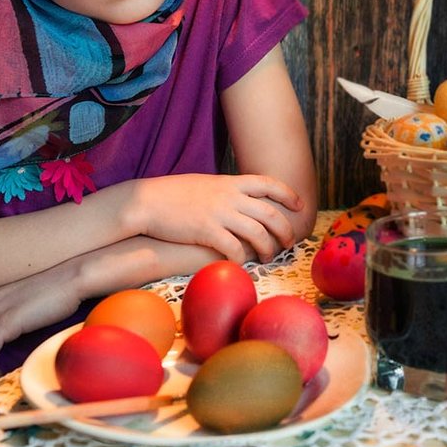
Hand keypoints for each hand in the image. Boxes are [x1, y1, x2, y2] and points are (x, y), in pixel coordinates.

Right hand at [127, 173, 302, 262]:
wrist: (147, 200)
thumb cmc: (173, 194)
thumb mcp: (205, 184)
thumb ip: (226, 190)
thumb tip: (240, 198)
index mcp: (231, 182)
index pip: (269, 183)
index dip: (288, 194)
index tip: (299, 206)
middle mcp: (230, 196)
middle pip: (271, 213)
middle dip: (285, 230)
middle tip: (289, 242)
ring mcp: (220, 213)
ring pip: (258, 234)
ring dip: (269, 249)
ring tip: (269, 257)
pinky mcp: (207, 231)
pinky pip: (234, 248)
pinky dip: (242, 259)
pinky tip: (243, 264)